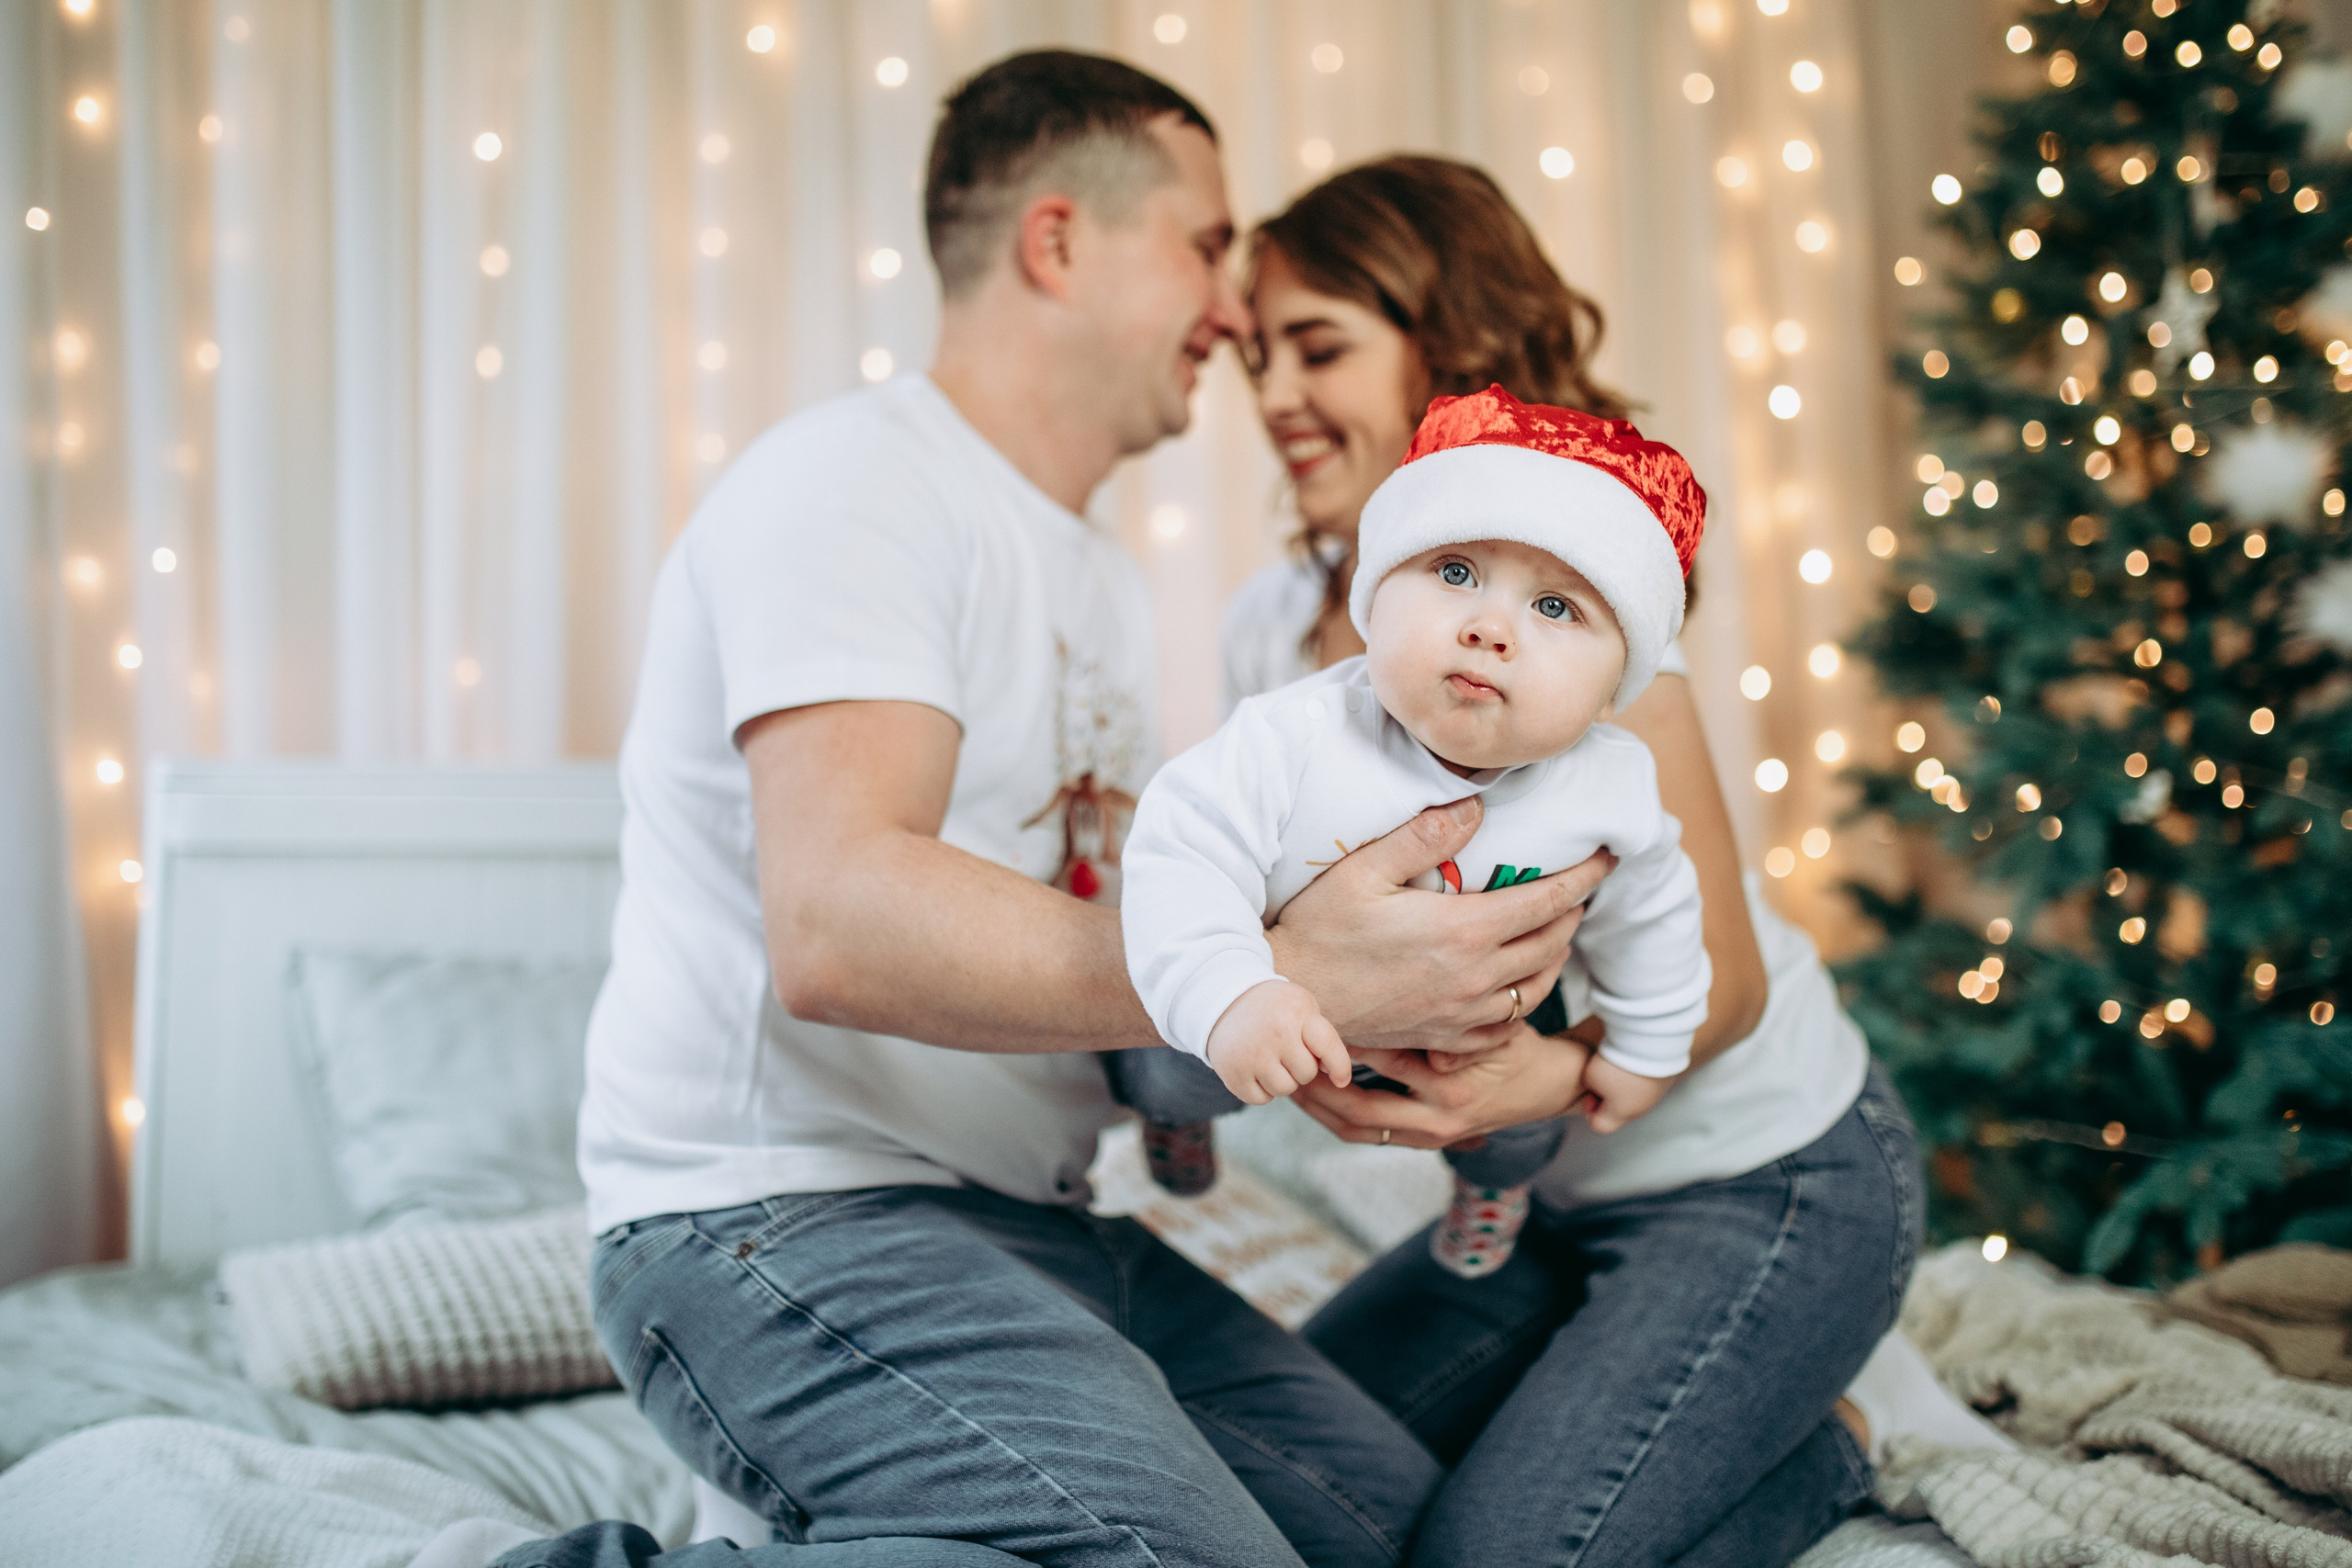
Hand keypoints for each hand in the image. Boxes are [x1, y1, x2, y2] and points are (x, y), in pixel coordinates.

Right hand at [1204, 980, 1353, 1104]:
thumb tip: (1335, 1075)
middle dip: (1300, 1067)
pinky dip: (1261, 1089)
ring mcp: (1252, 1055)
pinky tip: (1254, 1068)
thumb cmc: (1273, 1008)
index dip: (1340, 1067)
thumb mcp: (1301, 1007)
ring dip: (1281, 1080)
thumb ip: (1322, 1038)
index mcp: (1296, 1013)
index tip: (1342, 1080)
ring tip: (1269, 1058)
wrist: (1222, 1001)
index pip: (1327, 1046)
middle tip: (1285, 1050)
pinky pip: (1261, 1099)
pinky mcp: (1233, 1073)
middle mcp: (1274, 1034)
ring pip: (1285, 1089)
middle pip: (1306, 1074)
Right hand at [1266, 797, 1614, 1055]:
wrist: (1291, 997)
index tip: (1607, 856)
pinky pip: (1507, 1025)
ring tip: (1557, 931)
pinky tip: (1518, 984)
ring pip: (1538, 987)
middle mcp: (1475, 977)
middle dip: (1574, 911)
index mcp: (1464, 930)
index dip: (1585, 876)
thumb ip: (1424, 836)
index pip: (1548, 900)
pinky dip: (1525, 1001)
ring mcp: (1463, 1013)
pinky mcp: (1446, 1037)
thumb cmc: (1319, 928)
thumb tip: (1477, 806)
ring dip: (1557, 956)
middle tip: (1579, 887)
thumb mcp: (1363, 869)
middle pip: (1552, 943)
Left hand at [1291, 1025, 1593, 1149]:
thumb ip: (1458, 1028)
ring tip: (1288, 1082)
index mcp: (1452, 1088)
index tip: (1315, 1021)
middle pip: (1358, 1111)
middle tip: (1287, 1063)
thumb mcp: (1499, 1030)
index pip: (1385, 1064)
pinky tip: (1315, 1097)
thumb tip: (1414, 1019)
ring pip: (1358, 1130)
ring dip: (1319, 1109)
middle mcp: (1436, 1120)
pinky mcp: (1426, 1140)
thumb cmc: (1520, 1047)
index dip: (1346, 1044)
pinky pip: (1370, 1136)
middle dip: (1317, 1089)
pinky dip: (1338, 1118)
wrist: (1550, 1089)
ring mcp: (1430, 1136)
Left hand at [1579, 1054, 1671, 1133]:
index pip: (1599, 1125)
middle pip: (1618, 1111)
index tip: (1591, 1092)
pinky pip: (1646, 1082)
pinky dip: (1638, 1074)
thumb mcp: (1590, 1075)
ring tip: (1620, 1064)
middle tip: (1605, 1076)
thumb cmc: (1619, 1063)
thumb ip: (1590, 1087)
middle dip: (1607, 1096)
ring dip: (1624, 1083)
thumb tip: (1600, 1087)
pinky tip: (1633, 1059)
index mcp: (1620, 1115)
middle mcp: (1640, 1109)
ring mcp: (1656, 1095)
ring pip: (1633, 1096)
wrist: (1651, 1043)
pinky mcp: (1665, 1080)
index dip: (1589, 1110)